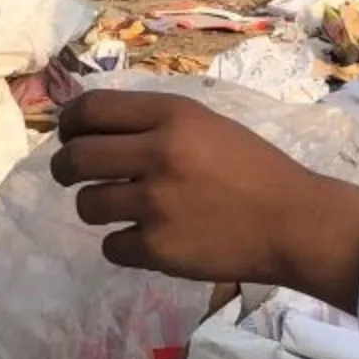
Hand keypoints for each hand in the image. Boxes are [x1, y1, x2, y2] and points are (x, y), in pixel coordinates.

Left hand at [51, 90, 358, 311]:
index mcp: (173, 115)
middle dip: (64, 169)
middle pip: (76, 158)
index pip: (91, 109)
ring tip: (120, 211)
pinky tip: (149, 240)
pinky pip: (111, 246)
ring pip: (87, 205)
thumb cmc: (254, 170)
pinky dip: (124, 246)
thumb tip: (92, 128)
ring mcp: (157, 203)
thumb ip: (155, 123)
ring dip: (95, 209)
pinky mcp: (159, 248)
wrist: (294, 222)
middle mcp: (159, 153)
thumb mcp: (207, 125)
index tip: (69, 136)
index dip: (68, 124)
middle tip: (70, 177)